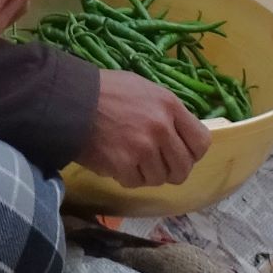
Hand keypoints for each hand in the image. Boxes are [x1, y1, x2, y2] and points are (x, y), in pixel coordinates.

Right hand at [75, 72, 212, 187]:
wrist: (72, 101)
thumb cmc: (106, 91)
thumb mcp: (145, 89)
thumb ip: (166, 111)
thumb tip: (179, 135)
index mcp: (170, 106)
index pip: (201, 143)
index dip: (192, 153)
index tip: (181, 155)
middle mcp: (161, 128)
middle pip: (183, 167)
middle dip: (171, 170)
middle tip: (156, 166)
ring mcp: (143, 148)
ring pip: (159, 179)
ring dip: (146, 174)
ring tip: (131, 160)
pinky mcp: (123, 165)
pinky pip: (135, 183)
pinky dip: (126, 177)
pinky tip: (116, 162)